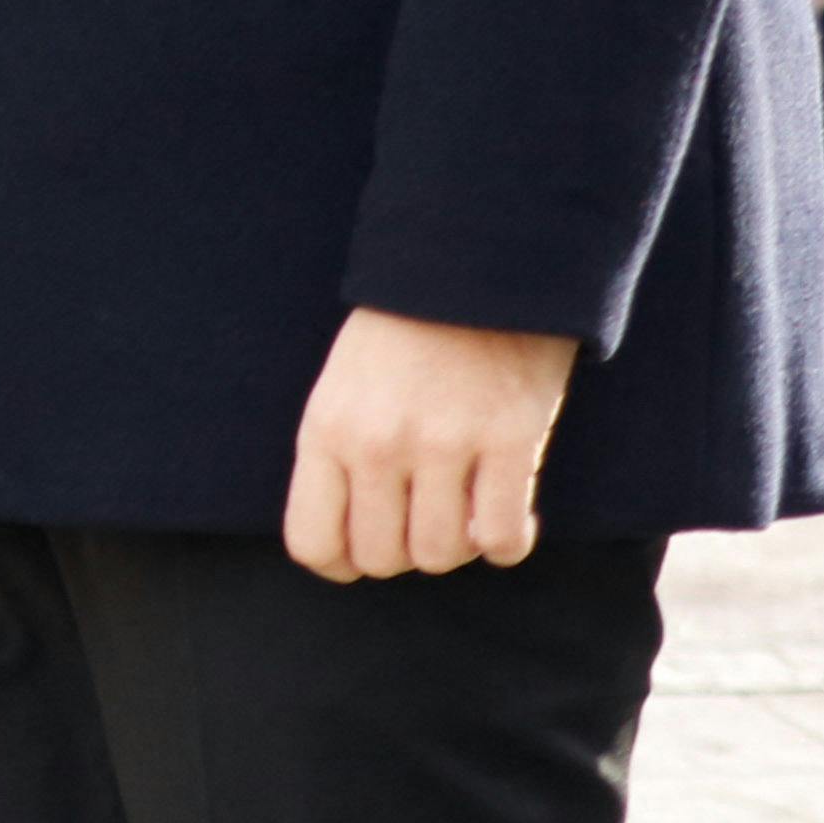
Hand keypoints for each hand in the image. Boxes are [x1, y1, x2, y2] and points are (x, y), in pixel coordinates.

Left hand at [282, 308, 576, 580]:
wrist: (475, 260)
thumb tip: (345, 545)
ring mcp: (445, 444)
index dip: (342, 561)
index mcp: (327, 427)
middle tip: (423, 516)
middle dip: (403, 551)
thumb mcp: (343, 385)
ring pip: (441, 555)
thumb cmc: (405, 330)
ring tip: (464, 505)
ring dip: (456, 544)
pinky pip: (501, 540)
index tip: (365, 549)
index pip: (314, 543)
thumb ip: (338, 456)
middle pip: (382, 558)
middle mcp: (378, 442)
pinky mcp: (510, 441)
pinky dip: (507, 540)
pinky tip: (508, 511)